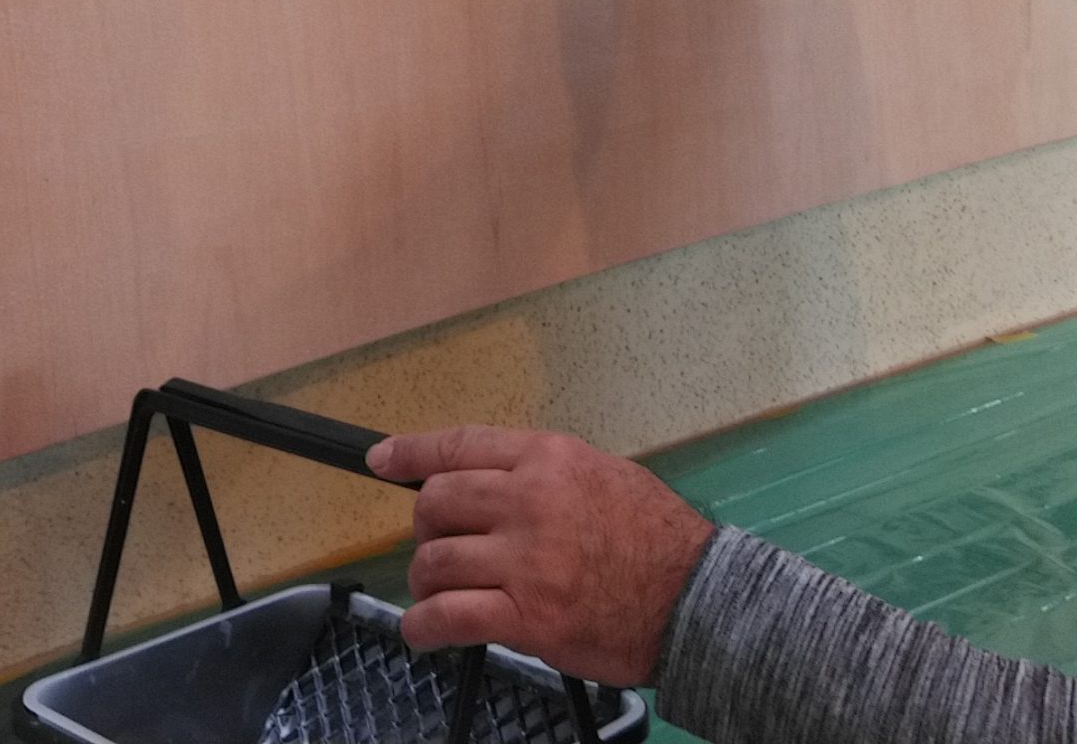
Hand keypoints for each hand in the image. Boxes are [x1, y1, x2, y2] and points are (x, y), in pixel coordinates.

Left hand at [366, 426, 713, 686]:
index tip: (382, 459)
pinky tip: (423, 630)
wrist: (694, 598)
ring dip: (425, 579)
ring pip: (437, 560)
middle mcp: (529, 500)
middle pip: (437, 502)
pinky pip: (452, 617)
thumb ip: (539, 472)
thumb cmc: (654, 536)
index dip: (412, 452)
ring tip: (435, 590)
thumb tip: (485, 480)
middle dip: (425, 525)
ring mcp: (526, 561)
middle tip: (436, 543)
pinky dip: (424, 626)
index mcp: (546, 458)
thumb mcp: (597, 471)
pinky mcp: (529, 618)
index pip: (460, 445)